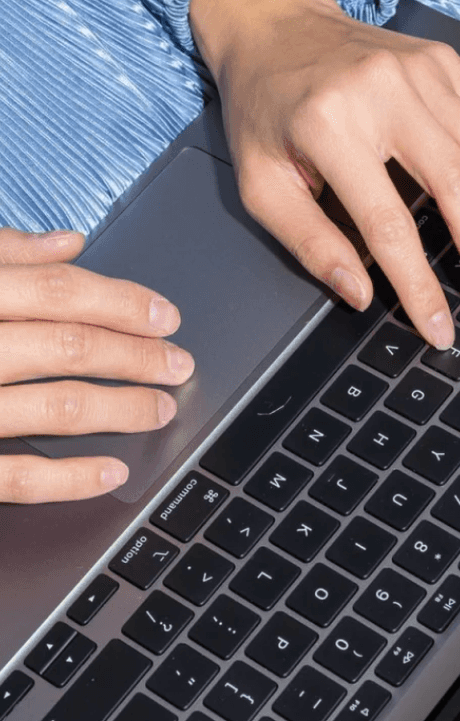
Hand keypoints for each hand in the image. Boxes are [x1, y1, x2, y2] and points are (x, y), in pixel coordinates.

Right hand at [0, 228, 192, 502]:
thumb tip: (69, 242)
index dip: (122, 302)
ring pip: (55, 407)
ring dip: (121, 409)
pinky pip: (15, 477)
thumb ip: (5, 254)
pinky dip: (68, 477)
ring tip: (162, 410)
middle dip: (137, 355)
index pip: (59, 291)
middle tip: (180, 364)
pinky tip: (112, 471)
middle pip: (70, 346)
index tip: (167, 317)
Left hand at [190, 0, 459, 347]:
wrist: (276, 25)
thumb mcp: (260, 184)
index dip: (421, 285)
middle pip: (459, 189)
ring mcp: (423, 71)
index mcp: (328, 126)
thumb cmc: (265, 108)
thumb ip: (309, 243)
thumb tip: (362, 294)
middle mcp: (383, 92)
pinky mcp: (447, 63)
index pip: (388, 224)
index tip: (440, 329)